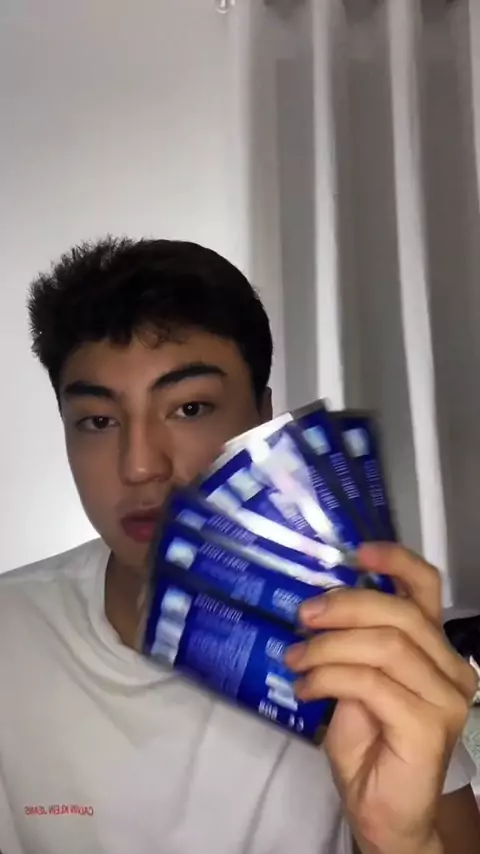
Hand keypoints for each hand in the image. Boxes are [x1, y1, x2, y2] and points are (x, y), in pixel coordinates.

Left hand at [285, 544, 477, 853]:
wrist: (383, 809)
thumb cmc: (370, 742)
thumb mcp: (354, 679)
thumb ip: (351, 643)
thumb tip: (316, 605)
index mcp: (433, 647)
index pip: (426, 589)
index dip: (395, 562)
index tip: (358, 553)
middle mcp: (451, 667)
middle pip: (399, 614)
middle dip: (344, 607)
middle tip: (304, 616)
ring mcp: (445, 698)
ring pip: (384, 646)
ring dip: (329, 647)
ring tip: (297, 659)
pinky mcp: (430, 726)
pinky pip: (371, 684)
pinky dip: (330, 678)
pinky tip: (307, 688)